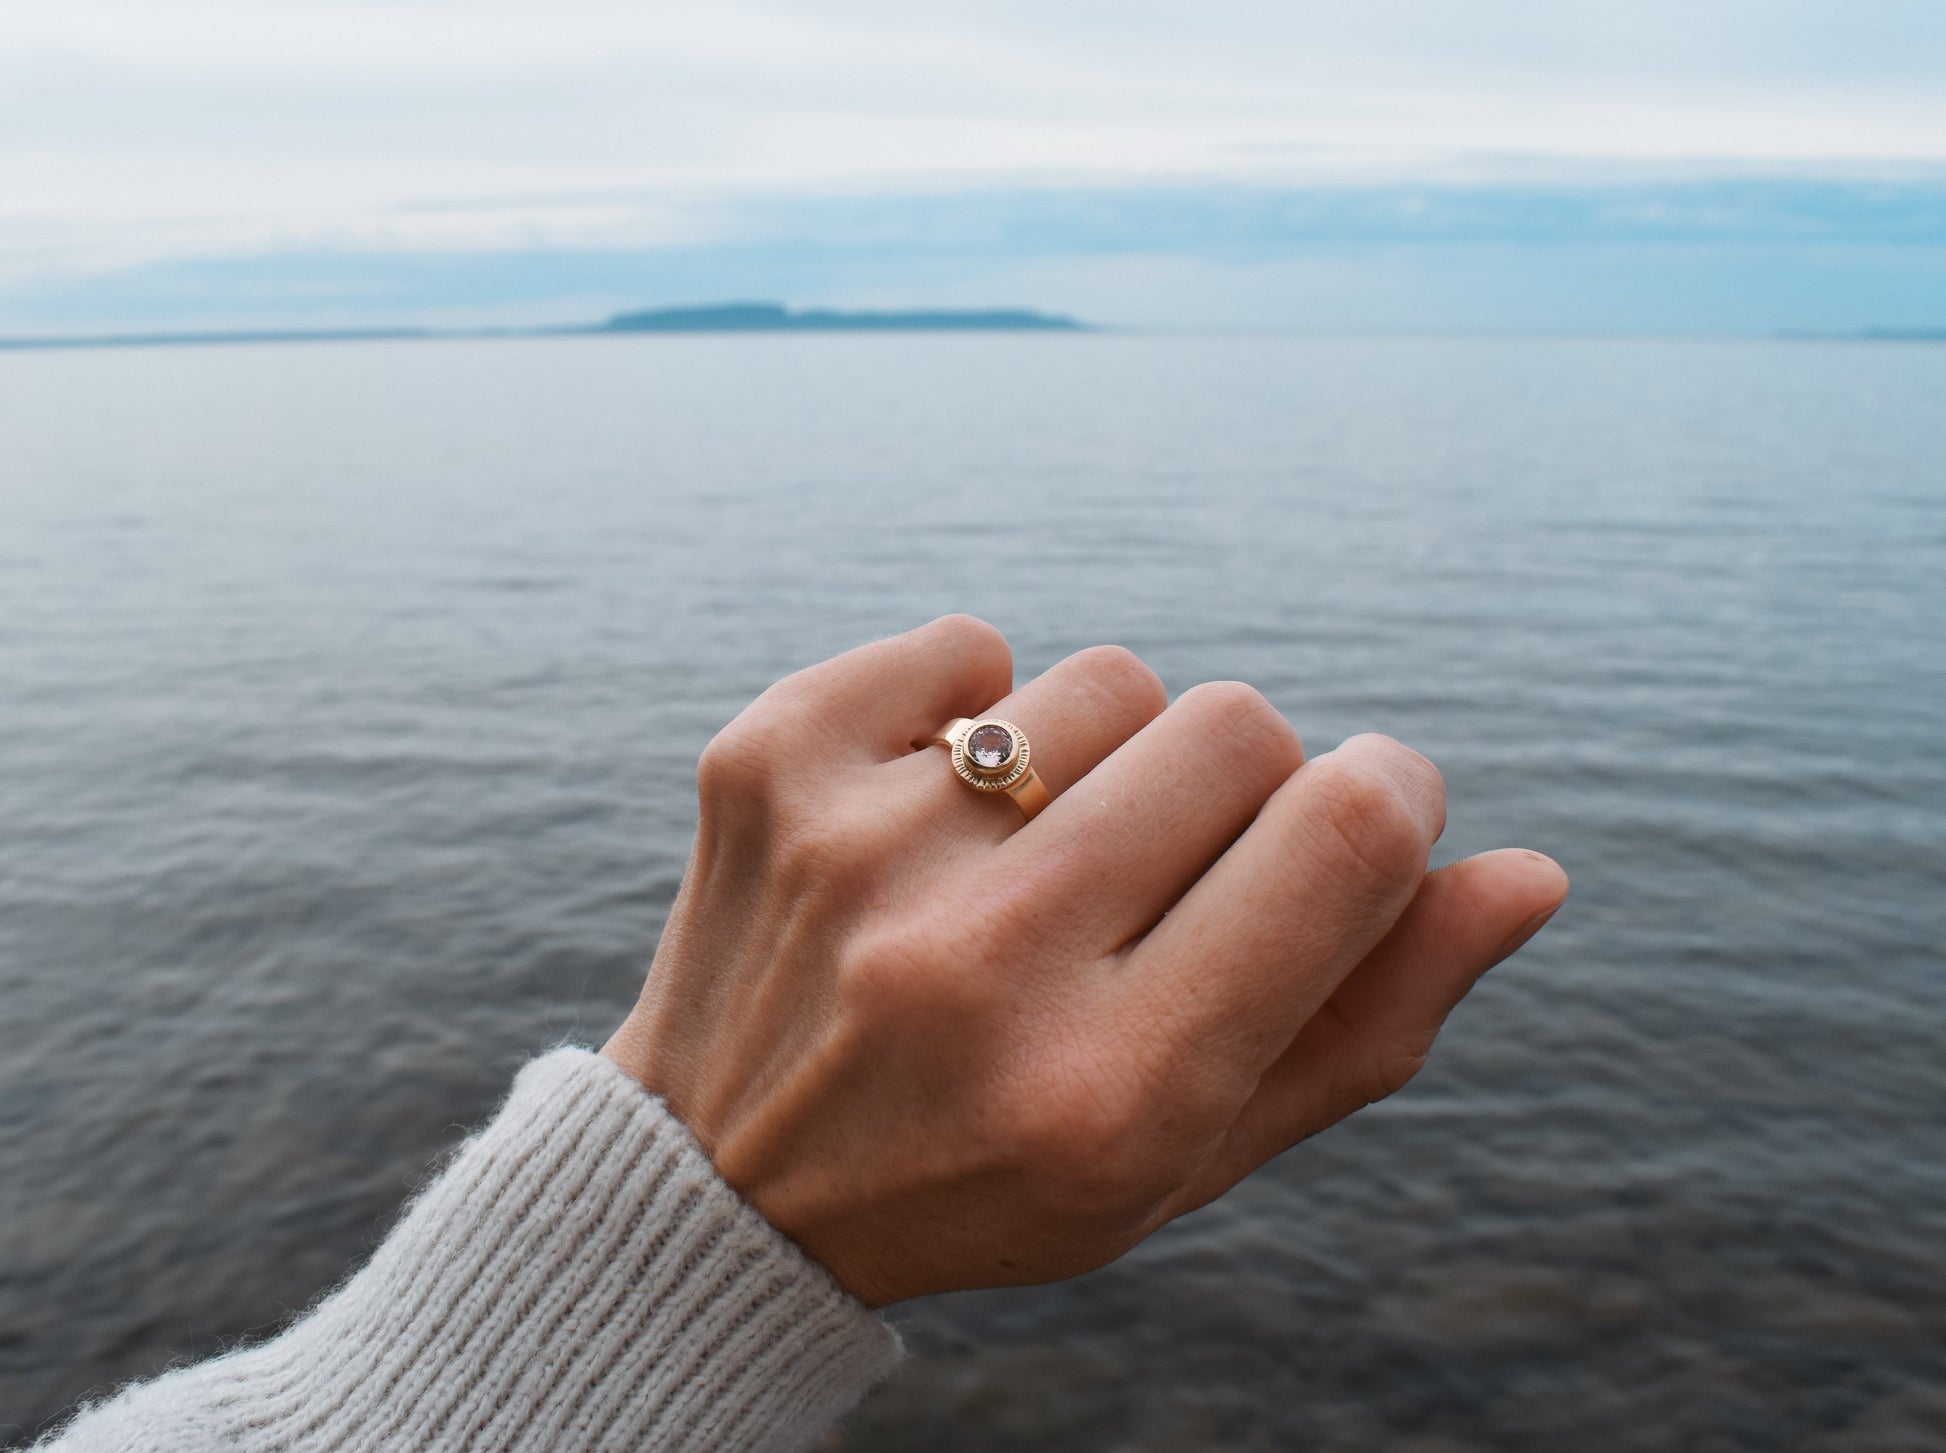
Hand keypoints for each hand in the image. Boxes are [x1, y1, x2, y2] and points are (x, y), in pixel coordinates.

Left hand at [603, 616, 1566, 1306]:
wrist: (725, 1179)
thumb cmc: (998, 1166)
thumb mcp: (1193, 1152)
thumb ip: (1369, 1023)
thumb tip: (1529, 874)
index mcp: (1111, 1089)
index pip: (1344, 835)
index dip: (1388, 799)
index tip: (1353, 824)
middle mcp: (979, 965)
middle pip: (1240, 725)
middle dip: (1243, 786)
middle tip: (1165, 875)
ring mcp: (858, 850)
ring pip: (1111, 677)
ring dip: (1111, 756)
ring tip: (1036, 862)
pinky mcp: (770, 761)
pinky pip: (971, 642)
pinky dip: (980, 708)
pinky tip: (937, 817)